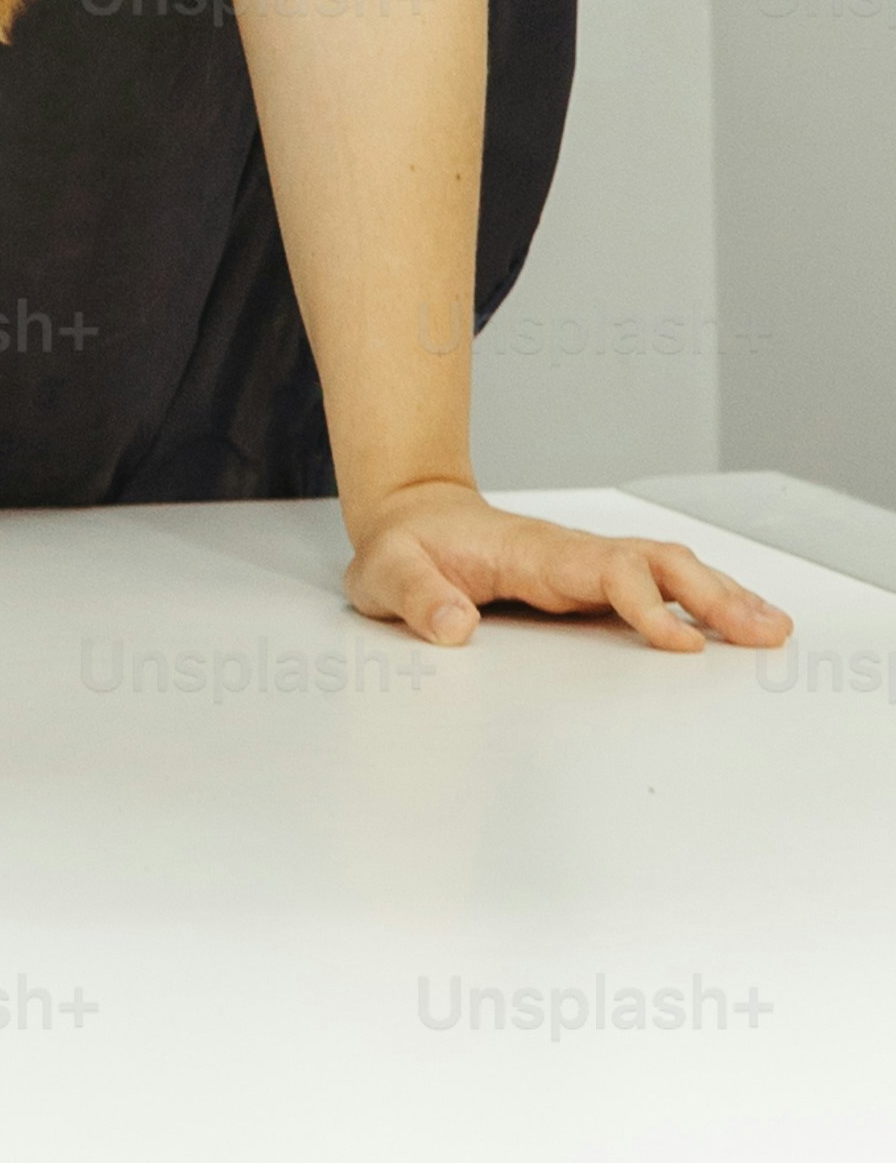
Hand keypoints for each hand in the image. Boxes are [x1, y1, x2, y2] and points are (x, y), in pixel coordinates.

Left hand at [344, 477, 792, 652]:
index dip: (645, 604)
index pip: (604, 571)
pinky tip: (735, 626)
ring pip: (668, 570)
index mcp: (531, 552)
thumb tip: (455, 626)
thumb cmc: (403, 549)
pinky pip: (659, 586)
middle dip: (713, 595)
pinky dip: (702, 601)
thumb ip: (418, 598)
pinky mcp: (592, 582)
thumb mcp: (388, 574)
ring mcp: (587, 566)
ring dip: (721, 596)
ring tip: (772, 631)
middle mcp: (572, 554)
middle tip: (766, 633)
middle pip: (658, 562)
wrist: (410, 521)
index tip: (680, 641)